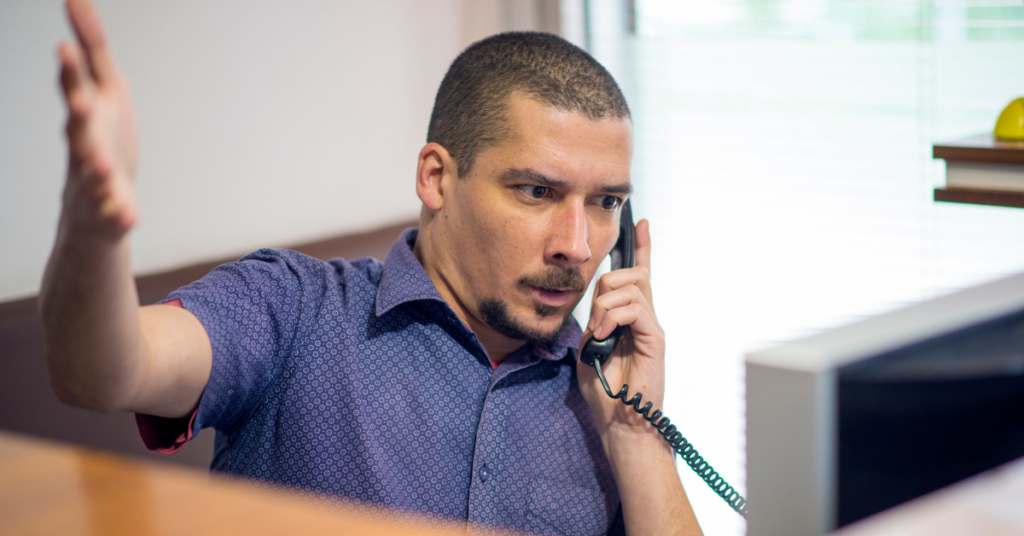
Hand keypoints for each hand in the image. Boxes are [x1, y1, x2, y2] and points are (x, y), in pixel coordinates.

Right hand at [58, 0, 138, 238]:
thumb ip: (92, 50)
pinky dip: (119, 213)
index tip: (65, 47)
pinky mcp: (110, 210)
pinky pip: (114, 213)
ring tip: (103, 164)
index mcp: (86, 113)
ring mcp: (94, 180)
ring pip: (92, 172)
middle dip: (77, 111)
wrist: (94, 208)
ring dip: (97, 167)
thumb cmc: (101, 140)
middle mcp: (84, 145)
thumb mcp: (103, 90)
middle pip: (78, 126)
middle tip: (78, 100)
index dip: (72, 68)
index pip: (77, 85)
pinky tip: (128, 215)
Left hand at [578, 219, 667, 448]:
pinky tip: (605, 335)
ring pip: (630, 287)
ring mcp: (653, 326)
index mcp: (630, 318)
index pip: (639, 275)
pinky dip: (613, 318)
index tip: (642, 223)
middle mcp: (645, 317)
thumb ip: (595, 320)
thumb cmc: (605, 389)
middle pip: (629, 274)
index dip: (641, 247)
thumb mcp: (589, 346)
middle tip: (595, 320)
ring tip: (600, 334)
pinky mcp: (656, 338)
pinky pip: (634, 308)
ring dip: (605, 307)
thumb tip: (597, 303)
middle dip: (605, 284)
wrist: (620, 421)